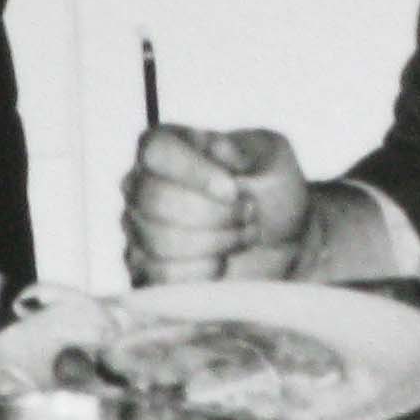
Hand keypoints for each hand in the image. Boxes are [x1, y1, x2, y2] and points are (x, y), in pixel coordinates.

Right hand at [121, 124, 306, 283]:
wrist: (280, 237)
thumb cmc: (270, 190)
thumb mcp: (270, 157)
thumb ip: (244, 149)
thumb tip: (214, 150)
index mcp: (166, 145)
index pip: (157, 150)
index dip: (194, 172)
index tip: (233, 190)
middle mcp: (140, 183)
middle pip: (155, 199)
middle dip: (214, 214)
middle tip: (250, 213)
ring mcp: (138, 228)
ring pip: (160, 240)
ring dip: (215, 242)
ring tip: (245, 234)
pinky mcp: (146, 269)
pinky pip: (162, 275)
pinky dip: (203, 270)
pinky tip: (223, 259)